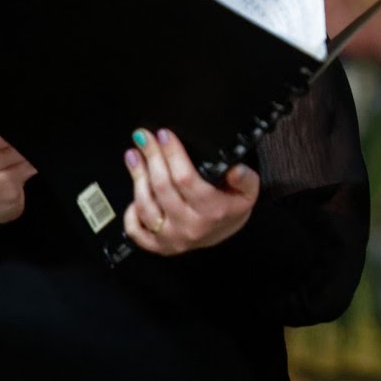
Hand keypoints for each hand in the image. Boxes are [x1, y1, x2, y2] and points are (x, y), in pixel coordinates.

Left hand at [123, 128, 259, 254]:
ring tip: (134, 155)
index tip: (164, 135)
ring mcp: (171, 238)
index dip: (172, 154)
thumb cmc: (231, 208)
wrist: (223, 233)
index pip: (186, 179)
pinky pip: (135, 230)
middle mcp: (189, 226)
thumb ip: (246, 178)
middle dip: (151, 157)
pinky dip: (131, 211)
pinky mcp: (157, 245)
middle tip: (143, 137)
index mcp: (212, 211)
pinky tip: (134, 191)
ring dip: (137, 176)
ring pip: (145, 205)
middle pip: (162, 187)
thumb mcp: (249, 192)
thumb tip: (236, 169)